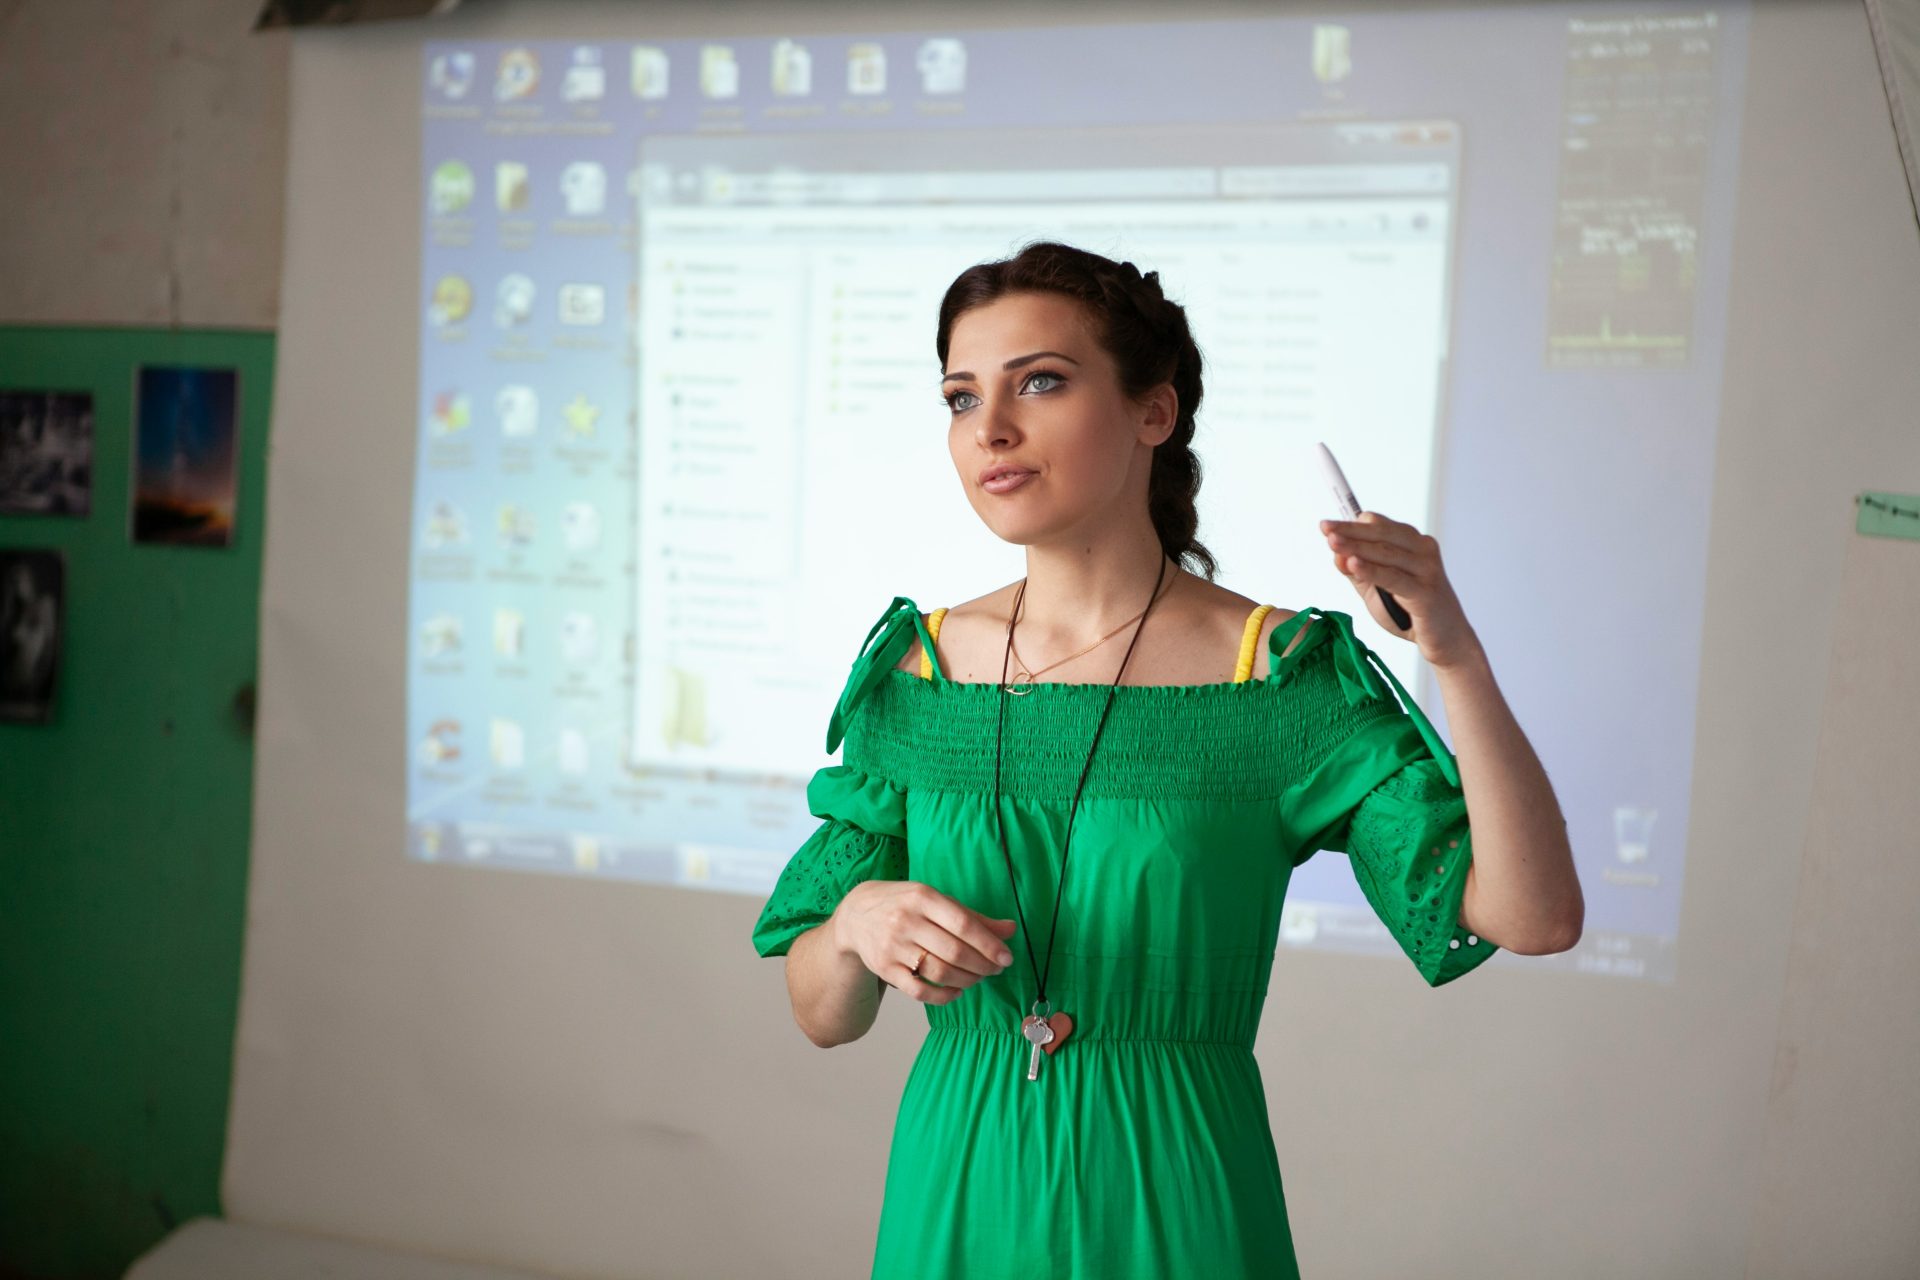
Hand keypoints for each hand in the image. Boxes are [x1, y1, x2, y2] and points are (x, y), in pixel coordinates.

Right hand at [831, 881, 1017, 1004]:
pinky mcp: (885, 969)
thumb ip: (973, 916)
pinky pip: (919, 991)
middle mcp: (906, 921)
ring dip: (967, 980)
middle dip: (982, 965)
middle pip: (953, 952)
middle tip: (995, 969)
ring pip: (939, 972)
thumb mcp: (936, 901)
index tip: (1006, 958)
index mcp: (923, 898)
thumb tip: (1010, 929)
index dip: (988, 944)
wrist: (856, 915)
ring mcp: (894, 947)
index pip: (962, 924)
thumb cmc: (904, 905)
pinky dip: (943, 996)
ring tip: (978, 978)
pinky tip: (956, 991)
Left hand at [1319, 512, 1483, 670]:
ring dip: (1356, 546)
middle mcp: (1423, 549)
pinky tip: (1353, 564)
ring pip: (1385, 553)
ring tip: (1333, 542)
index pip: (1379, 525)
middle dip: (1350, 530)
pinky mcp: (1426, 591)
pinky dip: (1371, 570)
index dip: (1352, 524)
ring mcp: (1427, 569)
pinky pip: (1393, 578)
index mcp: (1412, 542)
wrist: (1444, 639)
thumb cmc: (1409, 611)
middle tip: (1325, 527)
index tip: (1327, 526)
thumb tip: (1335, 552)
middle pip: (1381, 534)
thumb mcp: (1375, 588)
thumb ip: (1356, 571)